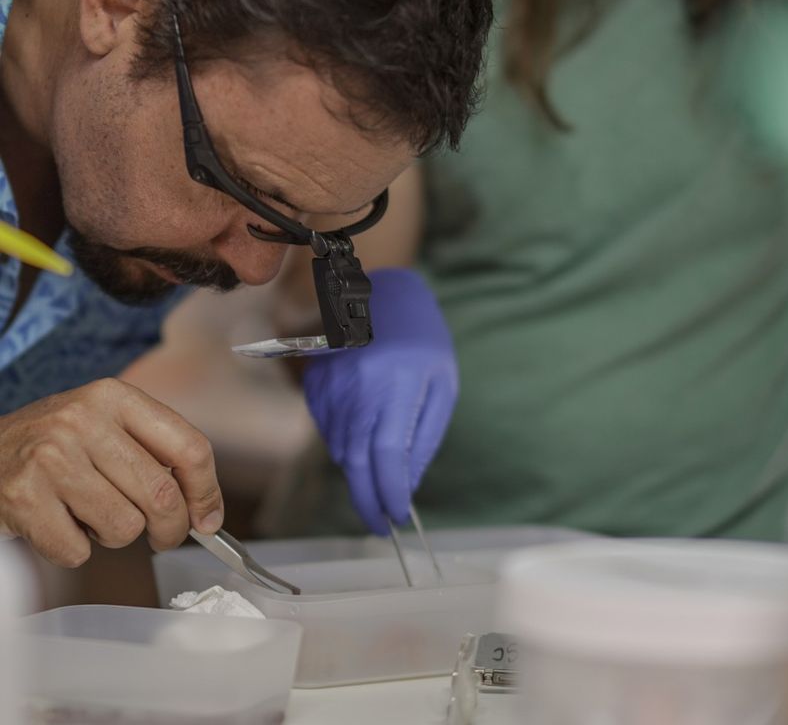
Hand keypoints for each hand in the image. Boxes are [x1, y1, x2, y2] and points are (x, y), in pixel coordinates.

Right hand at [0, 379, 223, 566]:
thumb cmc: (53, 445)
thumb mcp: (104, 424)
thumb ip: (153, 451)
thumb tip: (204, 508)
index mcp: (114, 396)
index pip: (188, 446)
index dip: (207, 490)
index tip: (209, 518)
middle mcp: (84, 419)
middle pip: (161, 494)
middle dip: (171, 528)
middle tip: (163, 536)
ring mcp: (51, 458)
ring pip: (125, 527)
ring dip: (114, 536)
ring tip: (90, 513)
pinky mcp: (24, 498)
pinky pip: (78, 551)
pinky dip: (73, 550)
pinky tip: (59, 522)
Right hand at [303, 268, 456, 533]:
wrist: (383, 294)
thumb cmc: (423, 341)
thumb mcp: (442, 387)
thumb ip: (424, 437)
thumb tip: (406, 485)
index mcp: (398, 385)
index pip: (388, 456)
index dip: (389, 494)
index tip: (396, 518)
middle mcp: (360, 386)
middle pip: (357, 460)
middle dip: (367, 498)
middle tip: (379, 522)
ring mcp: (333, 383)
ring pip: (339, 448)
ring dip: (358, 470)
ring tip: (377, 472)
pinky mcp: (316, 380)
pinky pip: (326, 428)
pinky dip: (343, 442)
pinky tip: (361, 434)